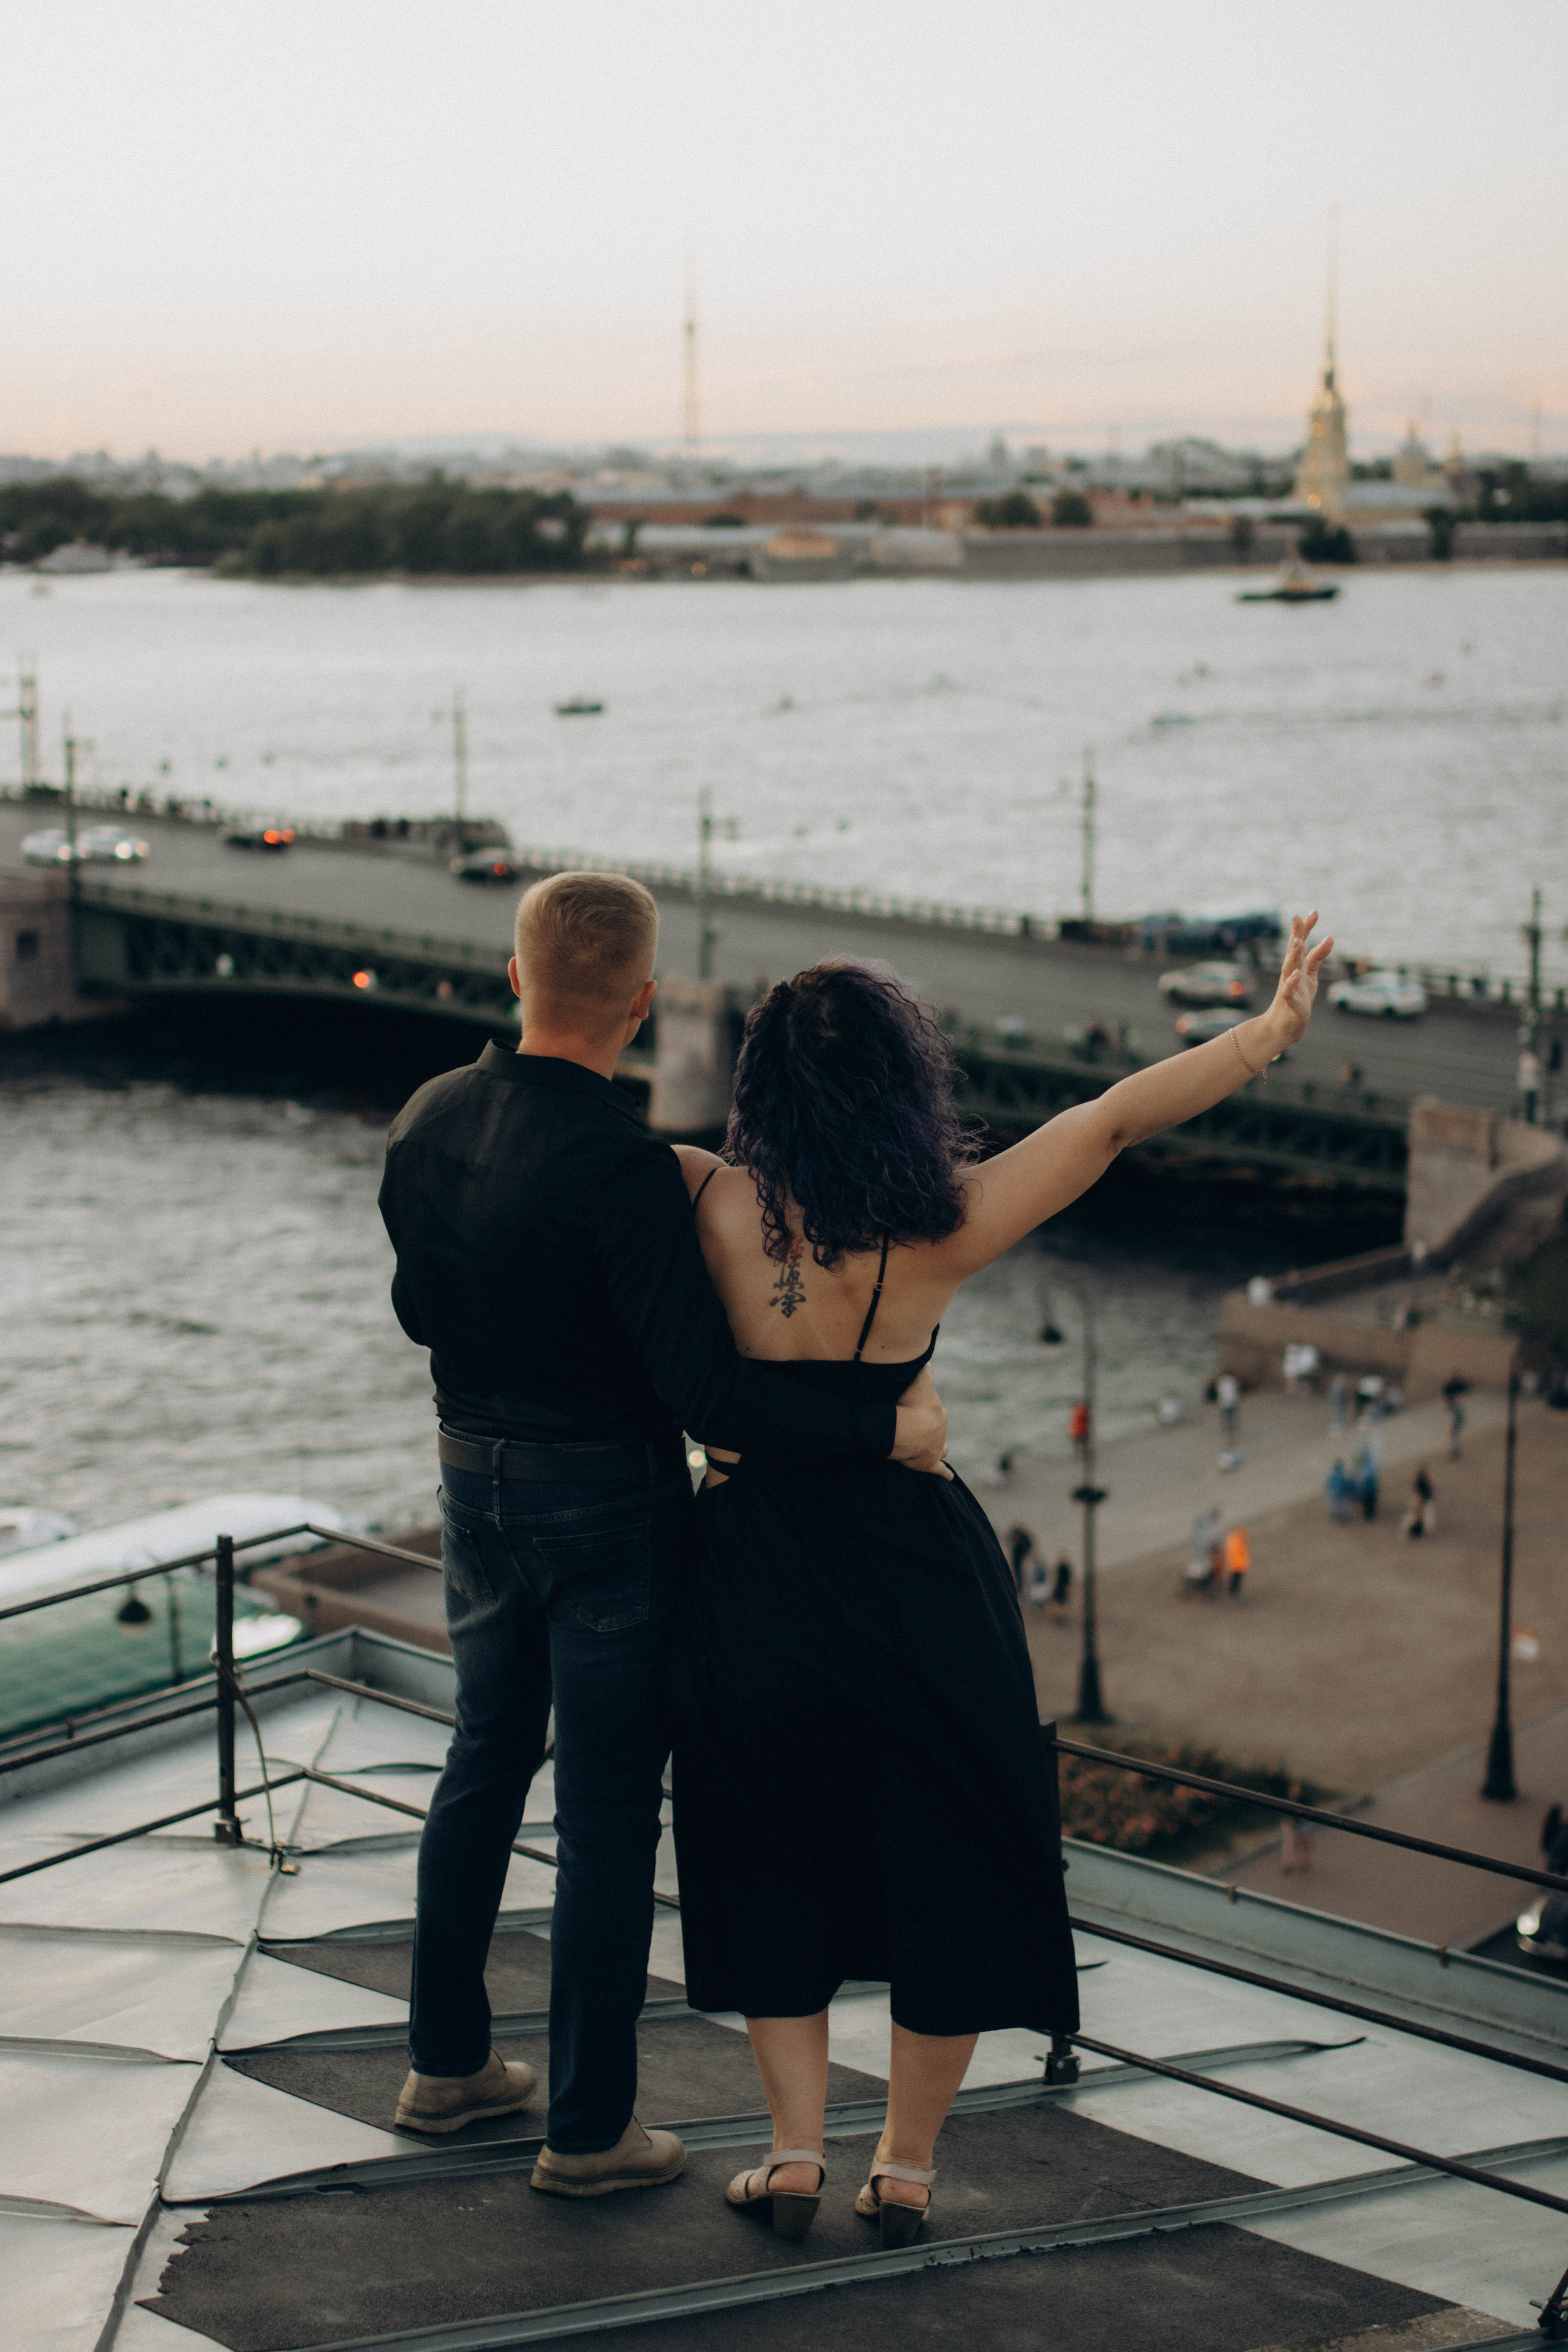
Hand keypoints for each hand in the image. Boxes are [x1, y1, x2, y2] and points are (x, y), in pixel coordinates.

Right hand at [891, 1365, 952, 1478]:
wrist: (907, 1429)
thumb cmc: (911, 1403)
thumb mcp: (921, 1379)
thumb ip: (925, 1368)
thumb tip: (928, 1360)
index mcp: (938, 1412)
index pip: (934, 1409)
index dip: (925, 1408)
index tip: (918, 1407)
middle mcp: (940, 1429)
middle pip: (938, 1427)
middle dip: (932, 1427)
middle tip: (920, 1426)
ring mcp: (936, 1447)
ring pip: (942, 1447)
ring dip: (940, 1447)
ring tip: (938, 1448)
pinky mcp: (929, 1464)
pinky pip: (940, 1470)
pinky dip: (944, 1473)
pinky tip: (949, 1477)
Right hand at [1259, 913, 1333, 1053]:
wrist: (1284, 1026)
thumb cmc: (1298, 998)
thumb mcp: (1311, 975)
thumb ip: (1318, 957)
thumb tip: (1330, 937)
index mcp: (1296, 965)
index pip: (1300, 943)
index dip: (1306, 928)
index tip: (1314, 911)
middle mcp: (1290, 973)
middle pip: (1292, 951)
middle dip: (1296, 935)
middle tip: (1297, 917)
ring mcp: (1289, 987)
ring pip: (1289, 968)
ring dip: (1293, 955)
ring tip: (1299, 942)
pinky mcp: (1291, 1003)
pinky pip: (1288, 992)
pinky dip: (1291, 983)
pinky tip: (1296, 974)